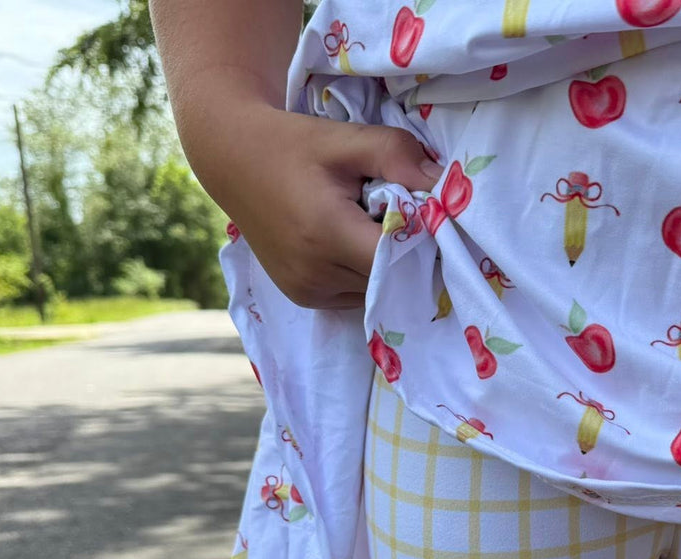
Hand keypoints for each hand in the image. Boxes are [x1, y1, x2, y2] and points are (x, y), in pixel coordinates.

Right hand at [186, 101, 442, 309]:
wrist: (232, 158)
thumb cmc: (294, 144)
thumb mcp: (346, 139)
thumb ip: (398, 157)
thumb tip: (448, 187)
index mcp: (326, 234)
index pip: (397, 258)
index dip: (422, 242)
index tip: (430, 217)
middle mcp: (315, 273)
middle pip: (389, 278)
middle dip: (405, 252)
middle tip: (402, 215)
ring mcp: (307, 291)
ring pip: (375, 292)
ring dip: (383, 266)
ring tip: (368, 226)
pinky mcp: (303, 298)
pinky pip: (355, 295)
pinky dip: (364, 274)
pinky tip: (351, 242)